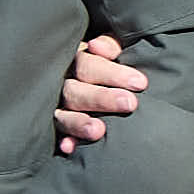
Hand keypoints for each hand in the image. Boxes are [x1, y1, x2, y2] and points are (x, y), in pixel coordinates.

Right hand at [51, 34, 145, 153]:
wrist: (86, 82)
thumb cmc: (105, 65)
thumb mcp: (106, 51)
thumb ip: (109, 46)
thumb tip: (101, 47)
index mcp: (74, 62)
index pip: (88, 65)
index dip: (112, 73)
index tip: (140, 83)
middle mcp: (61, 84)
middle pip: (75, 90)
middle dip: (102, 98)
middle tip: (130, 103)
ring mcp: (54, 107)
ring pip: (62, 114)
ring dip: (78, 123)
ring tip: (98, 130)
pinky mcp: (52, 127)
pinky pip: (53, 135)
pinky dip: (62, 141)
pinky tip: (69, 147)